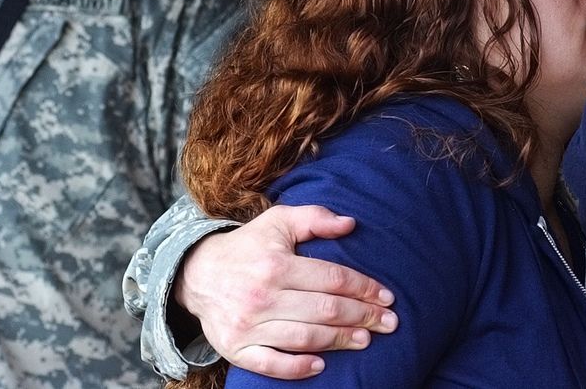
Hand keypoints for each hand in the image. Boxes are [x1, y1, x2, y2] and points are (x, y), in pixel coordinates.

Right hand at [175, 205, 397, 378]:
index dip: (364, 288)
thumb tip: (351, 224)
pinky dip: (297, 368)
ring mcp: (248, 326)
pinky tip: (321, 365)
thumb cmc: (248, 246)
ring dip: (340, 341)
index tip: (387, 296)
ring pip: (305, 338)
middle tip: (389, 323)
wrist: (197, 273)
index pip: (333, 279)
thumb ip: (315, 218)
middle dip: (363, 317)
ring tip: (366, 340)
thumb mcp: (279, 221)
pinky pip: (270, 364)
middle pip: (325, 310)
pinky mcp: (235, 349)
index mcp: (277, 265)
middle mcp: (263, 296)